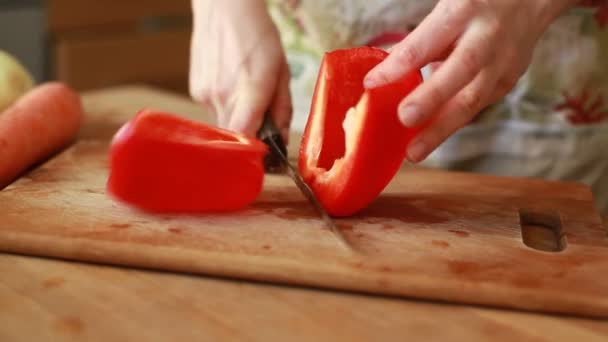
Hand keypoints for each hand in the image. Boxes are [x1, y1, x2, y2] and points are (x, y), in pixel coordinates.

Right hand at [189, 0, 291, 141]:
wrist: (224, 9)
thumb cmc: (258, 35)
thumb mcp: (281, 71)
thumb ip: (282, 108)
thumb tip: (282, 138)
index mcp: (251, 92)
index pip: (247, 141)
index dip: (257, 152)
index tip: (266, 153)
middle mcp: (224, 97)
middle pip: (235, 137)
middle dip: (250, 137)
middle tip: (262, 123)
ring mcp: (206, 95)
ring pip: (223, 124)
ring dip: (237, 119)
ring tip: (245, 93)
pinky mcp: (196, 90)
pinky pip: (212, 110)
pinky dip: (224, 106)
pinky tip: (230, 84)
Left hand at [363, 0, 576, 162]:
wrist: (529, 0)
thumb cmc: (475, 4)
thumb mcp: (447, 9)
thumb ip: (420, 40)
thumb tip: (385, 73)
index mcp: (462, 11)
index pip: (425, 43)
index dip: (398, 65)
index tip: (371, 83)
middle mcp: (485, 37)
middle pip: (459, 71)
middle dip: (430, 99)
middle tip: (403, 119)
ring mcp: (503, 62)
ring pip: (472, 100)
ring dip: (441, 129)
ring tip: (414, 152)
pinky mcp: (508, 81)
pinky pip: (476, 107)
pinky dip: (452, 123)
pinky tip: (431, 138)